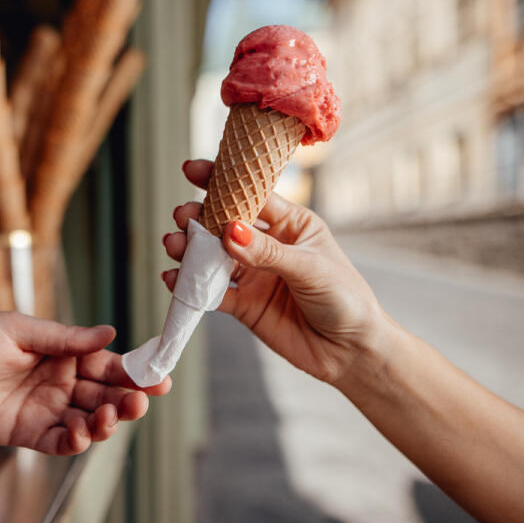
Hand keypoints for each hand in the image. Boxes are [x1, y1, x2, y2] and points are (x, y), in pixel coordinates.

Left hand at [0, 312, 170, 454]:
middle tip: (141, 400)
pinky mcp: (26, 433)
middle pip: (103, 394)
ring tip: (111, 416)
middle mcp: (57, 381)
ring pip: (87, 420)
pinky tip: (82, 435)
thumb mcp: (17, 329)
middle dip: (127, 398)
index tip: (158, 374)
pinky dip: (75, 442)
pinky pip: (59, 441)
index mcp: (60, 352)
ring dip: (106, 421)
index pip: (105, 362)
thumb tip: (109, 333)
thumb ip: (64, 338)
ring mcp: (44, 408)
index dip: (132, 369)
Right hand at [162, 159, 390, 384]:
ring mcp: (253, 275)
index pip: (252, 194)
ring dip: (190, 249)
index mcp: (290, 223)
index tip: (192, 170)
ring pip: (213, 257)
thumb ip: (267, 251)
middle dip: (199, 217)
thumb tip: (229, 232)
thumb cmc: (345, 298)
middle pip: (224, 224)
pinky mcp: (243, 305)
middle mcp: (267, 245)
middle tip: (183, 216)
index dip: (222, 181)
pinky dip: (191, 285)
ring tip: (173, 244)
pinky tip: (174, 278)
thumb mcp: (310, 267)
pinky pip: (212, 292)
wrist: (350, 352)